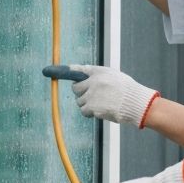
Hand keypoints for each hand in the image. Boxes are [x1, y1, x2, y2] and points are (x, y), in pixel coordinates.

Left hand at [44, 64, 158, 127]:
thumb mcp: (113, 76)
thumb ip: (97, 76)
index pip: (77, 70)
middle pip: (76, 88)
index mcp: (98, 72)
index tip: (47, 71)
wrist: (136, 103)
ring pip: (79, 101)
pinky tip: (100, 110)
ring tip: (102, 103)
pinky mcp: (92, 107)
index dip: (62, 70)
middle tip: (92, 95)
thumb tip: (81, 78)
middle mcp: (93, 81)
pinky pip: (84, 111)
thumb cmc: (127, 90)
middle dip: (81, 92)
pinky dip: (89, 112)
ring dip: (87, 103)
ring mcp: (92, 94)